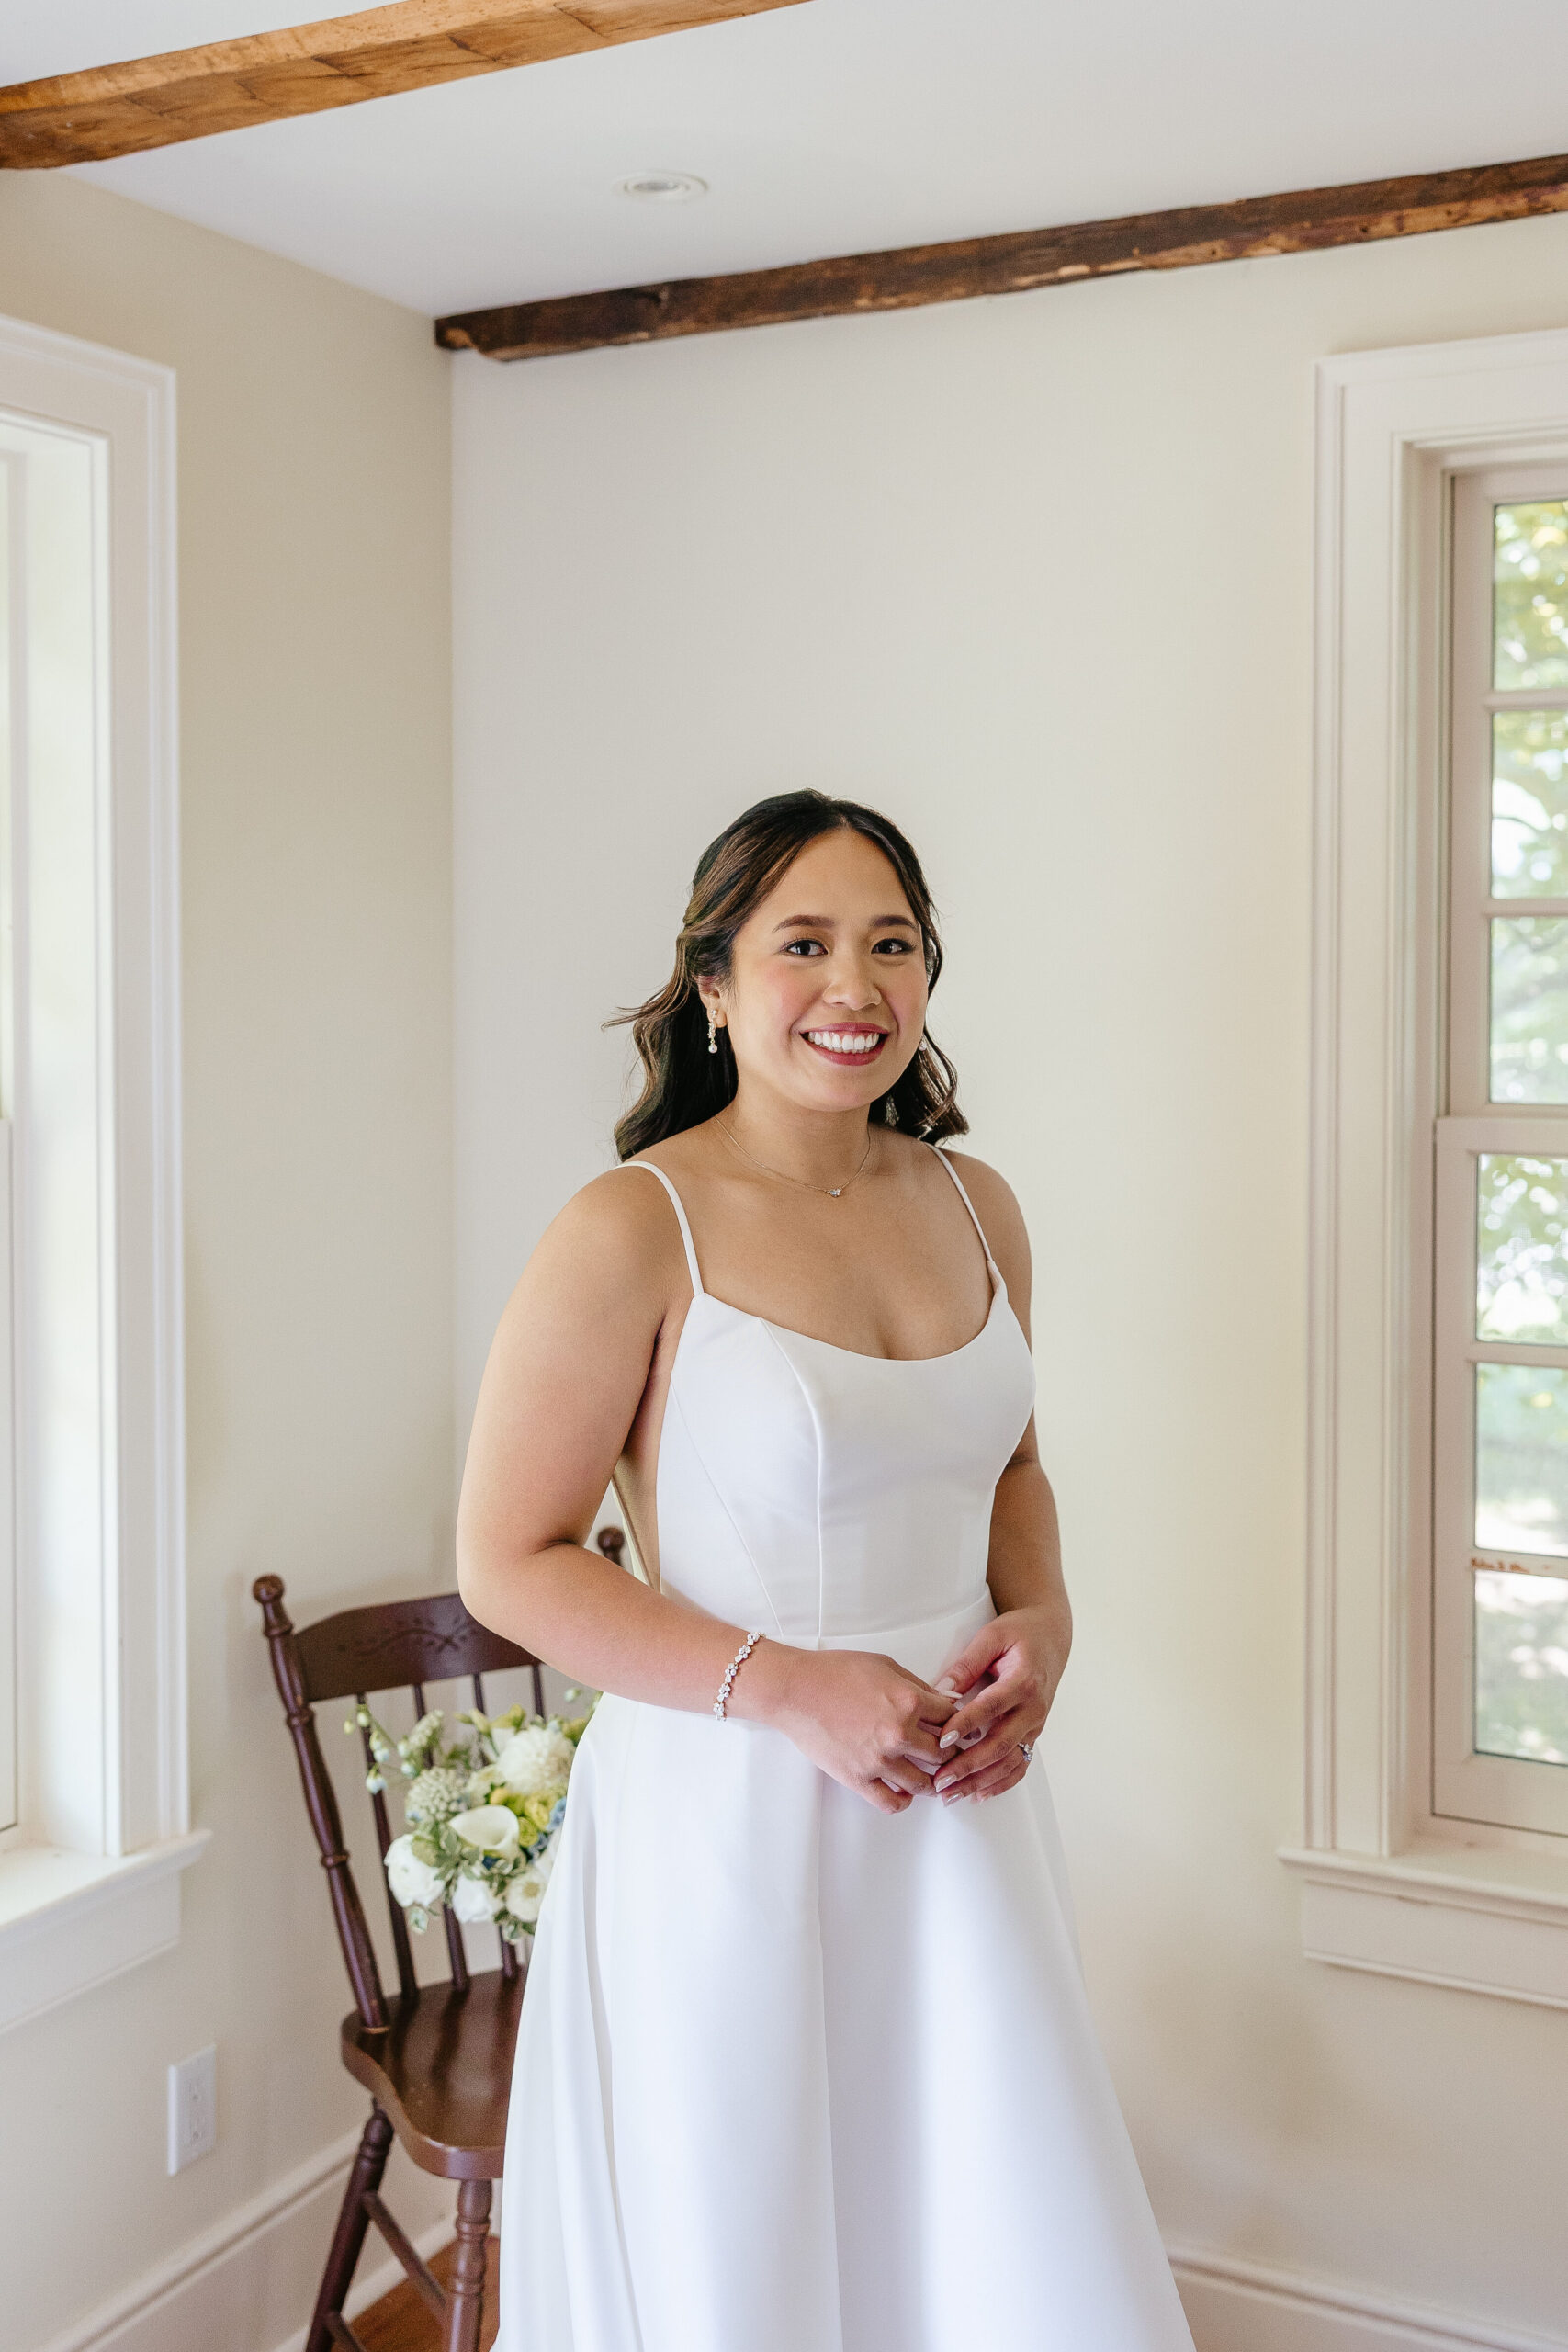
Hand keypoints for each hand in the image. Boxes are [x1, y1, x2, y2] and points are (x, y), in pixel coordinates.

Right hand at [744, 1645, 958, 1814]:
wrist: (795, 1689)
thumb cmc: (835, 1671)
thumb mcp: (884, 1665)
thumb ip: (917, 1685)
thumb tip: (944, 1701)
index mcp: (909, 1701)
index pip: (952, 1718)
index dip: (958, 1723)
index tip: (960, 1729)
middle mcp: (899, 1733)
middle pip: (943, 1754)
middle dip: (948, 1753)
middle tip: (947, 1754)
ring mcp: (879, 1759)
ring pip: (923, 1784)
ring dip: (931, 1780)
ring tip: (929, 1776)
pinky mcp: (858, 1778)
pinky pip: (892, 1803)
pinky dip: (903, 1802)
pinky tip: (904, 1793)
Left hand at [928, 1604, 1068, 1803]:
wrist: (1051, 1637)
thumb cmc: (1020, 1633)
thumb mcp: (991, 1637)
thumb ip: (966, 1664)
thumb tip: (940, 1691)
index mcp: (1023, 1681)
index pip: (991, 1707)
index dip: (966, 1724)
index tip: (941, 1739)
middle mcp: (1033, 1708)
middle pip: (1000, 1743)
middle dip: (968, 1765)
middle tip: (940, 1780)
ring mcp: (1036, 1724)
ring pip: (1009, 1761)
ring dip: (980, 1781)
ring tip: (951, 1794)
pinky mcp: (1033, 1733)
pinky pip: (1020, 1765)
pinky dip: (1001, 1783)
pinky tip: (978, 1794)